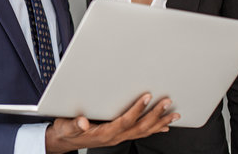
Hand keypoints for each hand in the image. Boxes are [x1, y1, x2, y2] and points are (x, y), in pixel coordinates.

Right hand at [45, 93, 179, 153]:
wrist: (64, 141)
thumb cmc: (66, 132)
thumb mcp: (67, 127)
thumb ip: (75, 124)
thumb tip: (83, 122)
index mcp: (105, 134)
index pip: (125, 121)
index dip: (137, 109)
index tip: (147, 97)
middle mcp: (115, 137)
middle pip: (140, 127)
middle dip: (155, 115)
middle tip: (166, 102)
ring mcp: (119, 138)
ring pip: (144, 132)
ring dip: (160, 122)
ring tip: (173, 114)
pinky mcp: (119, 136)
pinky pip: (141, 134)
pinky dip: (154, 129)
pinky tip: (163, 126)